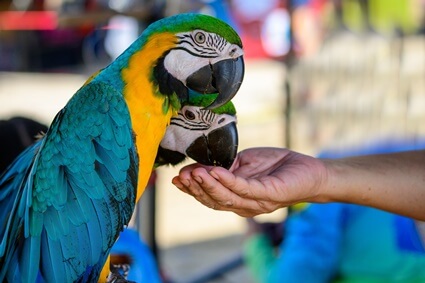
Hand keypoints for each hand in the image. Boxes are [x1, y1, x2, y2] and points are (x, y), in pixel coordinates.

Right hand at [172, 147, 326, 216]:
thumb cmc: (277, 166)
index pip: (210, 197)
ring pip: (225, 197)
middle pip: (213, 201)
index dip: (192, 189)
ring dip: (207, 184)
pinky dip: (226, 180)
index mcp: (237, 199)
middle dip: (194, 188)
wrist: (308, 171)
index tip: (176, 178)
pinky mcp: (268, 194)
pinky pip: (243, 188)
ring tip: (193, 172)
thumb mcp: (245, 164)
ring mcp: (256, 202)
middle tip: (180, 176)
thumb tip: (204, 166)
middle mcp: (244, 205)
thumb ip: (227, 168)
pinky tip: (214, 171)